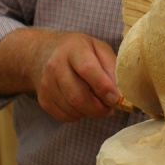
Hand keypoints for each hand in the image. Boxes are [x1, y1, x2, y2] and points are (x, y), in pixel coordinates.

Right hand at [0, 28, 119, 121]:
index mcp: (74, 49)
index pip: (87, 69)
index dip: (103, 86)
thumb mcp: (98, 48)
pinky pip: (65, 116)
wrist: (43, 53)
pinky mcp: (43, 99)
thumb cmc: (78, 50)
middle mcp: (56, 65)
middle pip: (78, 95)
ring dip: (90, 112)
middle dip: (98, 107)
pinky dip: (79, 115)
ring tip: (97, 104)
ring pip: (72, 108)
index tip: (115, 98)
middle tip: (110, 108)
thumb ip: (111, 66)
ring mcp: (47, 84)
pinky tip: (83, 105)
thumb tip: (121, 91)